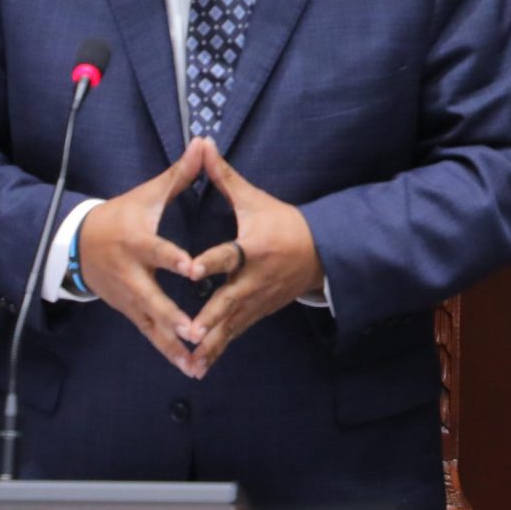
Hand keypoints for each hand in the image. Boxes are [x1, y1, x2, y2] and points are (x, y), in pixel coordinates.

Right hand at [77, 143, 208, 374]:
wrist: (77, 244)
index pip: (158, 250)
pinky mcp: (129, 312)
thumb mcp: (147, 194)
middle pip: (152, 298)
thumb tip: (204, 143)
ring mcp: (128, 297)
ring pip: (152, 325)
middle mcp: (131, 274)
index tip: (194, 268)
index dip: (174, 259)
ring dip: (173, 345)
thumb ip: (180, 174)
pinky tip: (190, 367)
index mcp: (137, 242)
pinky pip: (151, 335)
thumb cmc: (121, 215)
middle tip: (194, 331)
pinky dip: (168, 351)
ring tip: (196, 363)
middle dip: (172, 316)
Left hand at [177, 137, 324, 376]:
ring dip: (212, 344)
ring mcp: (258, 299)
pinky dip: (219, 349)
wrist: (322, 252)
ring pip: (231, 324)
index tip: (192, 269)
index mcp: (253, 248)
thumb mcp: (255, 199)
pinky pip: (236, 333)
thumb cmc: (284, 222)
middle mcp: (255, 278)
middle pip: (229, 300)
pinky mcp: (259, 313)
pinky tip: (201, 365)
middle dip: (209, 318)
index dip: (211, 261)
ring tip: (192, 362)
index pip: (229, 254)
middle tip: (189, 332)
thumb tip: (202, 144)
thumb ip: (224, 176)